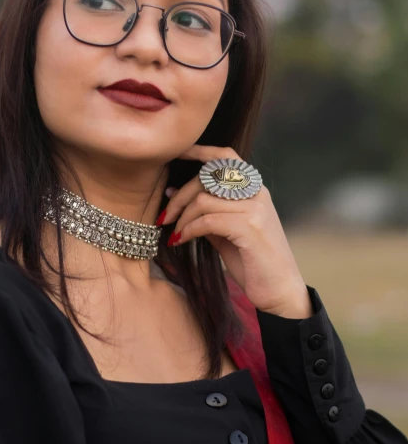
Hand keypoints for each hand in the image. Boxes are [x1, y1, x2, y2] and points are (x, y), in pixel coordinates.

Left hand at [160, 144, 312, 317]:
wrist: (280, 291)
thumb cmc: (251, 262)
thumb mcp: (226, 233)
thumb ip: (207, 212)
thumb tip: (174, 194)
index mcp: (254, 190)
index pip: (226, 157)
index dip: (199, 151)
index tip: (176, 156)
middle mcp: (257, 194)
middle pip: (207, 179)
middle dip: (179, 197)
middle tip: (163, 217)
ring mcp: (255, 209)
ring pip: (203, 200)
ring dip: (181, 218)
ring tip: (174, 234)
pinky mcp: (250, 227)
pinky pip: (207, 220)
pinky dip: (189, 230)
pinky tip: (181, 241)